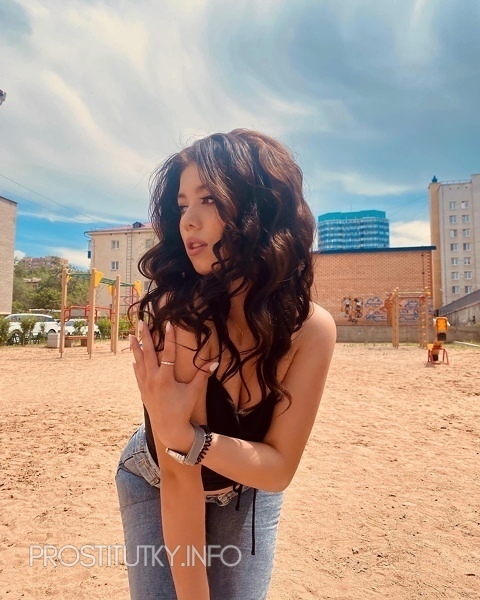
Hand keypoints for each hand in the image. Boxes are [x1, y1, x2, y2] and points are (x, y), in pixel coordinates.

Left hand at [130, 321, 217, 449]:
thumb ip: (202, 376)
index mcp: (165, 378)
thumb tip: (215, 362)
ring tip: (130, 336)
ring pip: (139, 362)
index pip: (167, 353)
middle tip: (141, 323)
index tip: (168, 324)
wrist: (169, 428)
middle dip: (144, 337)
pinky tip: (134, 359)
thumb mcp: (194, 392)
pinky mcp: (142, 391)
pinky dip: (136, 364)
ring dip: (135, 348)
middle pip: (147, 353)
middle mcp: (152, 379)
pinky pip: (137, 374)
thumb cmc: (183, 409)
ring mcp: (145, 385)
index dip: (169, 338)